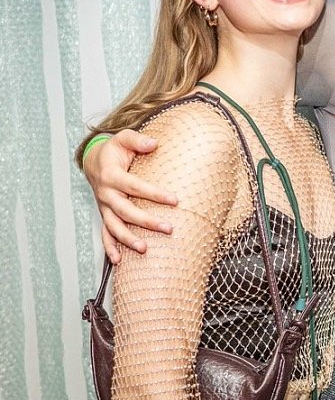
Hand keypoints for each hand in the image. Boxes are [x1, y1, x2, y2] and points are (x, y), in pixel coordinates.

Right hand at [83, 129, 177, 260]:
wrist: (94, 161)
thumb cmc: (114, 150)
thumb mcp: (123, 138)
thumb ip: (138, 140)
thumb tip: (154, 143)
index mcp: (112, 176)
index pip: (135, 186)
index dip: (154, 194)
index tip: (175, 200)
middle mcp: (106, 194)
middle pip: (126, 211)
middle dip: (146, 221)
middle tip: (169, 229)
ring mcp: (104, 207)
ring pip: (114, 226)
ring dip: (128, 239)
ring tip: (144, 249)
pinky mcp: (104, 215)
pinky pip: (105, 234)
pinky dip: (110, 248)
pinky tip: (119, 261)